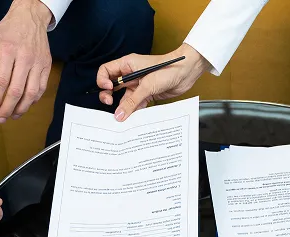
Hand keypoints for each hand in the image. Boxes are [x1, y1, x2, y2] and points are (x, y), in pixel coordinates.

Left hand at [0, 0, 52, 122]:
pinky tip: (25, 105)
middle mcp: (24, 58)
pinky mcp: (46, 66)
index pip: (1, 81)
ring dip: (22, 108)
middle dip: (7, 108)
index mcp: (7, 51)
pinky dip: (33, 100)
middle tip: (0, 118)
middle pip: (16, 90)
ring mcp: (38, 63)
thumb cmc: (9, 31)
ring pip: (31, 93)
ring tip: (13, 115)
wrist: (30, 17)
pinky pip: (41, 88)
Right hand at [97, 43, 211, 121]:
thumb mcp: (147, 85)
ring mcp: (138, 85)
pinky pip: (135, 104)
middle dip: (108, 96)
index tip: (108, 89)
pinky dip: (134, 111)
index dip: (103, 80)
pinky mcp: (147, 94)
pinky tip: (134, 117)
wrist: (187, 72)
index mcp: (127, 65)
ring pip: (124, 98)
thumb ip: (132, 101)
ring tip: (123, 116)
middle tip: (110, 103)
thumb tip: (119, 114)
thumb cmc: (168, 69)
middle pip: (112, 86)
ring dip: (123, 107)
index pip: (106, 71)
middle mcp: (130, 75)